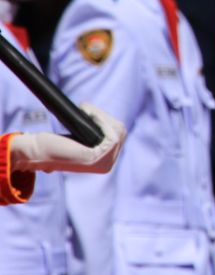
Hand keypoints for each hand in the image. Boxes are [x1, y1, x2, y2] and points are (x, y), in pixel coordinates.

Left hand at [10, 104, 125, 173]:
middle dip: (106, 117)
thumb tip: (103, 122)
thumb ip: (92, 135)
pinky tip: (88, 113)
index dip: (107, 120)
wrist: (33, 152)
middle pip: (121, 132)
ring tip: (86, 110)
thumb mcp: (76, 139)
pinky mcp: (97, 158)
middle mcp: (108, 165)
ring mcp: (104, 164)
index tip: (88, 110)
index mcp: (104, 162)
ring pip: (119, 130)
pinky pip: (113, 134)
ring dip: (103, 116)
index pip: (119, 135)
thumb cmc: (49, 145)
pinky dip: (102, 118)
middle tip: (85, 109)